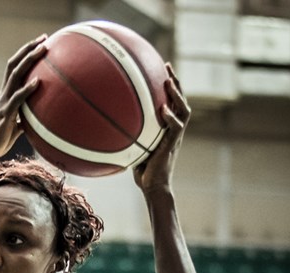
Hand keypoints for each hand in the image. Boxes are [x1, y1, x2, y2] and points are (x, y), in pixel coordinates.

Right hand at [0, 35, 46, 160]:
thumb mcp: (15, 127)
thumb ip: (24, 119)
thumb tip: (37, 120)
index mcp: (6, 95)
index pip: (15, 69)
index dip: (26, 55)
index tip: (40, 44)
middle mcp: (3, 94)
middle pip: (14, 65)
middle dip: (29, 49)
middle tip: (44, 38)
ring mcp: (3, 103)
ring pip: (15, 75)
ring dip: (29, 60)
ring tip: (43, 49)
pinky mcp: (5, 114)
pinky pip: (17, 98)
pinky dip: (27, 89)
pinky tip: (38, 81)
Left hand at [134, 63, 190, 194]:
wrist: (153, 187)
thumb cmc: (142, 171)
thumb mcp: (133, 148)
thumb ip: (127, 135)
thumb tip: (106, 124)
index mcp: (167, 128)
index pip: (172, 103)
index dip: (169, 87)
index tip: (160, 70)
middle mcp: (174, 130)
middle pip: (180, 100)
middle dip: (175, 82)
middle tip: (167, 66)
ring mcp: (175, 137)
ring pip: (183, 110)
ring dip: (177, 95)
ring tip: (168, 81)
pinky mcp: (172, 146)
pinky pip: (175, 128)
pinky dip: (170, 118)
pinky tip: (163, 109)